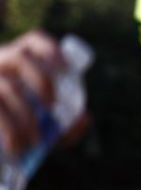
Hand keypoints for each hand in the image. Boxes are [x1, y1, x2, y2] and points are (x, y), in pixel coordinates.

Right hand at [0, 32, 64, 156]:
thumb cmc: (16, 123)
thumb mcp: (40, 119)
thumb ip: (65, 121)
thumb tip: (83, 119)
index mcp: (17, 59)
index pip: (34, 40)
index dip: (51, 49)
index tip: (67, 68)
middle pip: (20, 57)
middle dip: (41, 79)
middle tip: (52, 105)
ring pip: (7, 88)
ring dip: (25, 117)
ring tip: (35, 141)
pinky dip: (8, 131)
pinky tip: (15, 148)